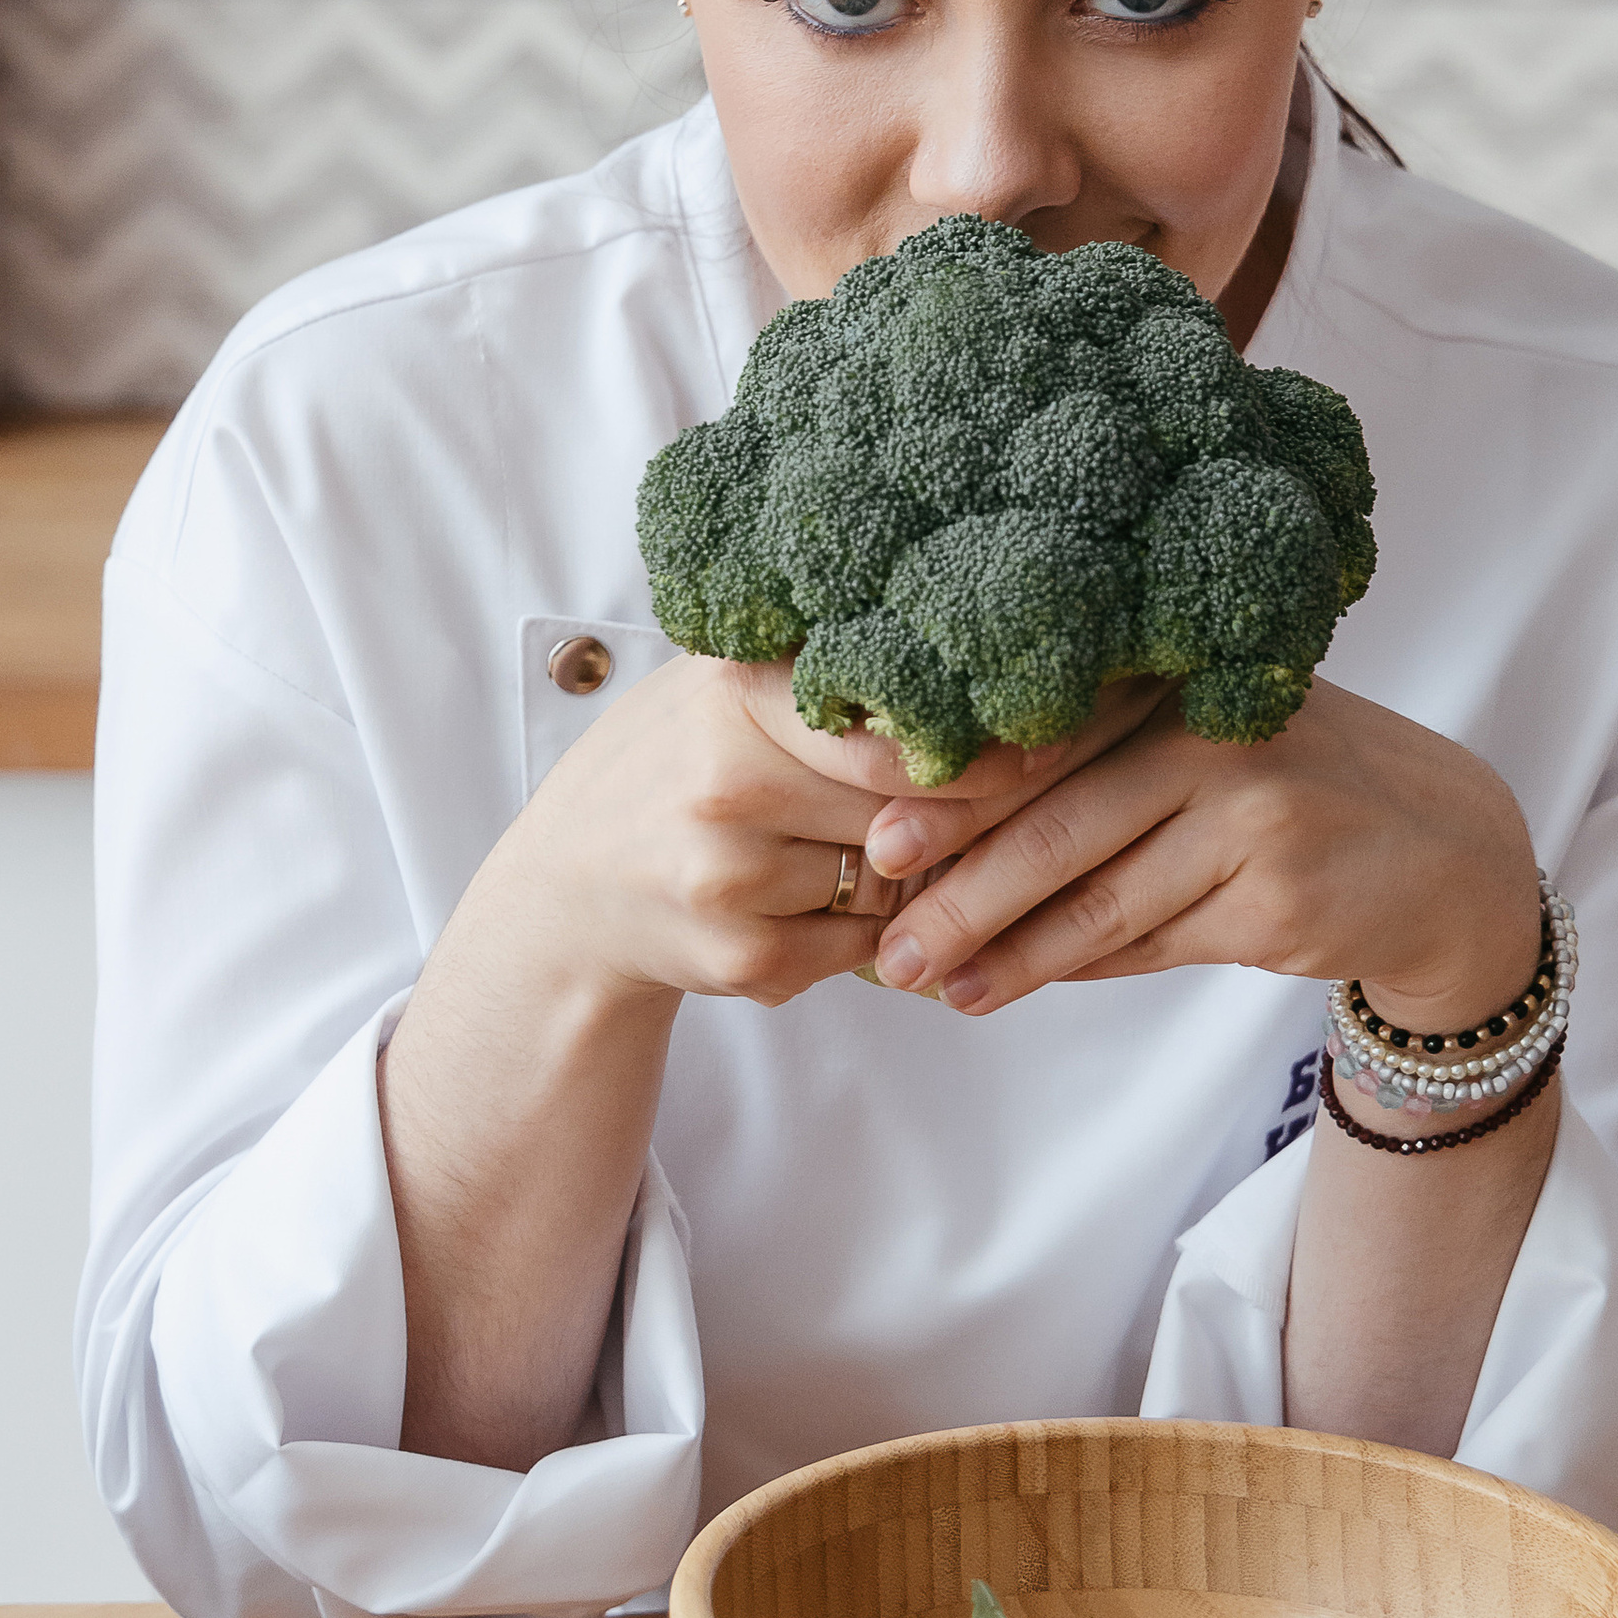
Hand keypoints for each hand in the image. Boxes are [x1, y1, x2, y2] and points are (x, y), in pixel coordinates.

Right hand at [496, 652, 1165, 1015]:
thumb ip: (833, 676)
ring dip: (913, 876)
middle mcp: (728, 783)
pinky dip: (869, 931)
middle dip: (965, 812)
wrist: (565, 892)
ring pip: (900, 882)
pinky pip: (868, 946)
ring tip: (867, 846)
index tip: (1052, 731)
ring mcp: (733, 880)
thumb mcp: (727, 691)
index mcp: (734, 694)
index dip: (987, 737)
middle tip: (1021, 791)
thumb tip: (996, 657)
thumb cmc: (674, 769)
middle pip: (918, 808)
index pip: (904, 724)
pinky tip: (817, 901)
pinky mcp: (745, 960)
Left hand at [858, 678, 1540, 1034]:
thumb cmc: (1292, 791)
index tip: (878, 845)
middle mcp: (1215, 739)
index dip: (957, 796)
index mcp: (1181, 684)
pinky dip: (1080, 968)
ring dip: (1008, 954)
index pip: (1049, 741)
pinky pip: (1152, 944)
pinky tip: (1018, 985)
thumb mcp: (1205, 750)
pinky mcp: (1278, 900)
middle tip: (887, 944)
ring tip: (934, 986)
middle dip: (963, 893)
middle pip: (1060, 825)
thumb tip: (951, 843)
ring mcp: (1253, 820)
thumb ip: (1102, 774)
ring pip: (1100, 901)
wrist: (1446, 850)